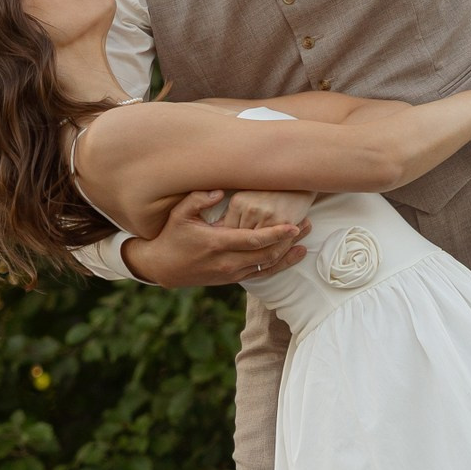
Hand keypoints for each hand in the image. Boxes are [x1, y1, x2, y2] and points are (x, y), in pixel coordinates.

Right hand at [121, 190, 312, 286]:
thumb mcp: (180, 213)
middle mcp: (228, 261)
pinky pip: (263, 273)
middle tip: (307, 223)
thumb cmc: (172, 236)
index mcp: (217, 243)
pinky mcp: (233, 278)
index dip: (276, 233)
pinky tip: (295, 254)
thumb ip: (199, 199)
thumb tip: (221, 191)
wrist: (163, 267)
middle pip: (267, 254)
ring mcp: (232, 272)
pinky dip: (282, 264)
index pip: (254, 240)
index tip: (293, 225)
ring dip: (288, 251)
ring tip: (306, 235)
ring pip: (268, 264)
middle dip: (289, 240)